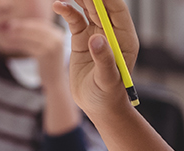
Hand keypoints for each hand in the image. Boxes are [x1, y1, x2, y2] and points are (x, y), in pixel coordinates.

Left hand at [0, 17, 66, 73]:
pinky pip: (29, 46)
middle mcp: (57, 39)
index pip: (41, 24)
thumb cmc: (47, 64)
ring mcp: (53, 46)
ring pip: (31, 36)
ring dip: (18, 34)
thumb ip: (37, 36)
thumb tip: (19, 25)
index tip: (15, 23)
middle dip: (22, 26)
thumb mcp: (46, 47)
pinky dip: (19, 43)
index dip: (27, 23)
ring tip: (8, 34)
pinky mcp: (45, 54)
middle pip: (36, 28)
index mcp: (59, 34)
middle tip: (9, 26)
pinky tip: (11, 43)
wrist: (55, 81)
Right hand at [52, 0, 137, 119]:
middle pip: (101, 5)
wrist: (98, 107)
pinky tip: (58, 5)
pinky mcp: (82, 39)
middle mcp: (112, 33)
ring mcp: (96, 34)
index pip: (117, 9)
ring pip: (87, 9)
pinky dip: (66, 11)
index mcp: (125, 38)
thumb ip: (104, 59)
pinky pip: (74, 19)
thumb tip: (96, 38)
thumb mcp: (108, 79)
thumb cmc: (109, 95)